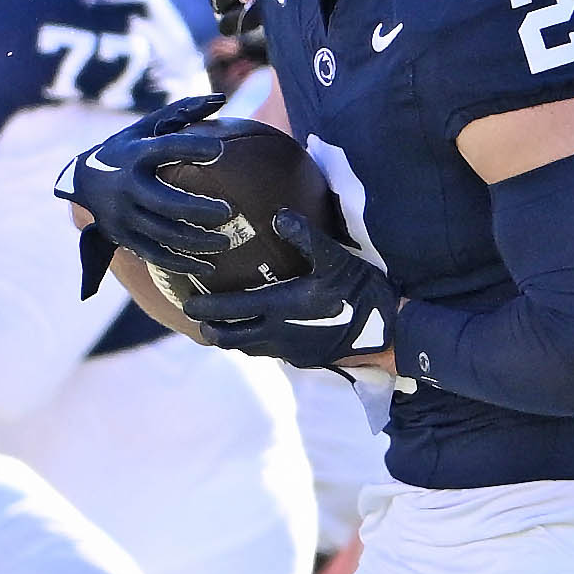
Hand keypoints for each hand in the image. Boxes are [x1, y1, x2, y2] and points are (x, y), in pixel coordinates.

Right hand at [55, 93, 234, 293]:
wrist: (81, 179)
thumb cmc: (127, 147)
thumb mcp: (145, 126)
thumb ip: (182, 112)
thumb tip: (220, 99)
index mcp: (134, 153)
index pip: (165, 149)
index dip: (191, 148)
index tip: (218, 150)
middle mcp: (126, 186)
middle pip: (165, 202)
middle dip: (198, 209)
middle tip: (229, 211)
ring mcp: (123, 216)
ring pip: (163, 234)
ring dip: (197, 241)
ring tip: (228, 241)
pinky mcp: (124, 238)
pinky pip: (156, 255)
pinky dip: (183, 264)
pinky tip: (209, 268)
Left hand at [181, 209, 397, 368]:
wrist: (388, 331)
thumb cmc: (360, 291)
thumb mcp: (334, 258)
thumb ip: (305, 236)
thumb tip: (278, 214)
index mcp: (280, 308)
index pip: (229, 312)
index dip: (204, 309)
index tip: (186, 304)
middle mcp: (278, 334)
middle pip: (229, 338)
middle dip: (210, 329)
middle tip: (196, 318)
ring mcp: (290, 350)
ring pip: (248, 348)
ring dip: (231, 338)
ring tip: (221, 325)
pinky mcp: (303, 359)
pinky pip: (269, 352)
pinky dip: (254, 343)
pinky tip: (259, 331)